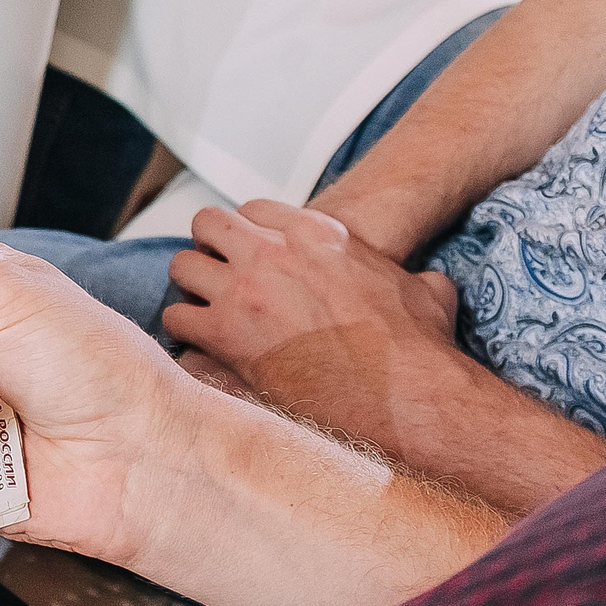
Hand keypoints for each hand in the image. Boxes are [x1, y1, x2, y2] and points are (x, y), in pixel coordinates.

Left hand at [162, 199, 467, 447]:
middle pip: (207, 224)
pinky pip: (176, 320)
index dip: (247, 234)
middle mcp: (271, 252)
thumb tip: (428, 283)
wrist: (401, 394)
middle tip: (216, 277)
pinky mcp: (225, 335)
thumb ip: (414, 277)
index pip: (252, 211)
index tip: (248, 256)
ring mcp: (243, 291)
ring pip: (181, 267)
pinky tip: (201, 349)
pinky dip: (184, 334)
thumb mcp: (426, 292)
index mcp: (315, 233)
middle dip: (208, 248)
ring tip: (203, 312)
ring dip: (190, 289)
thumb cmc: (416, 348)